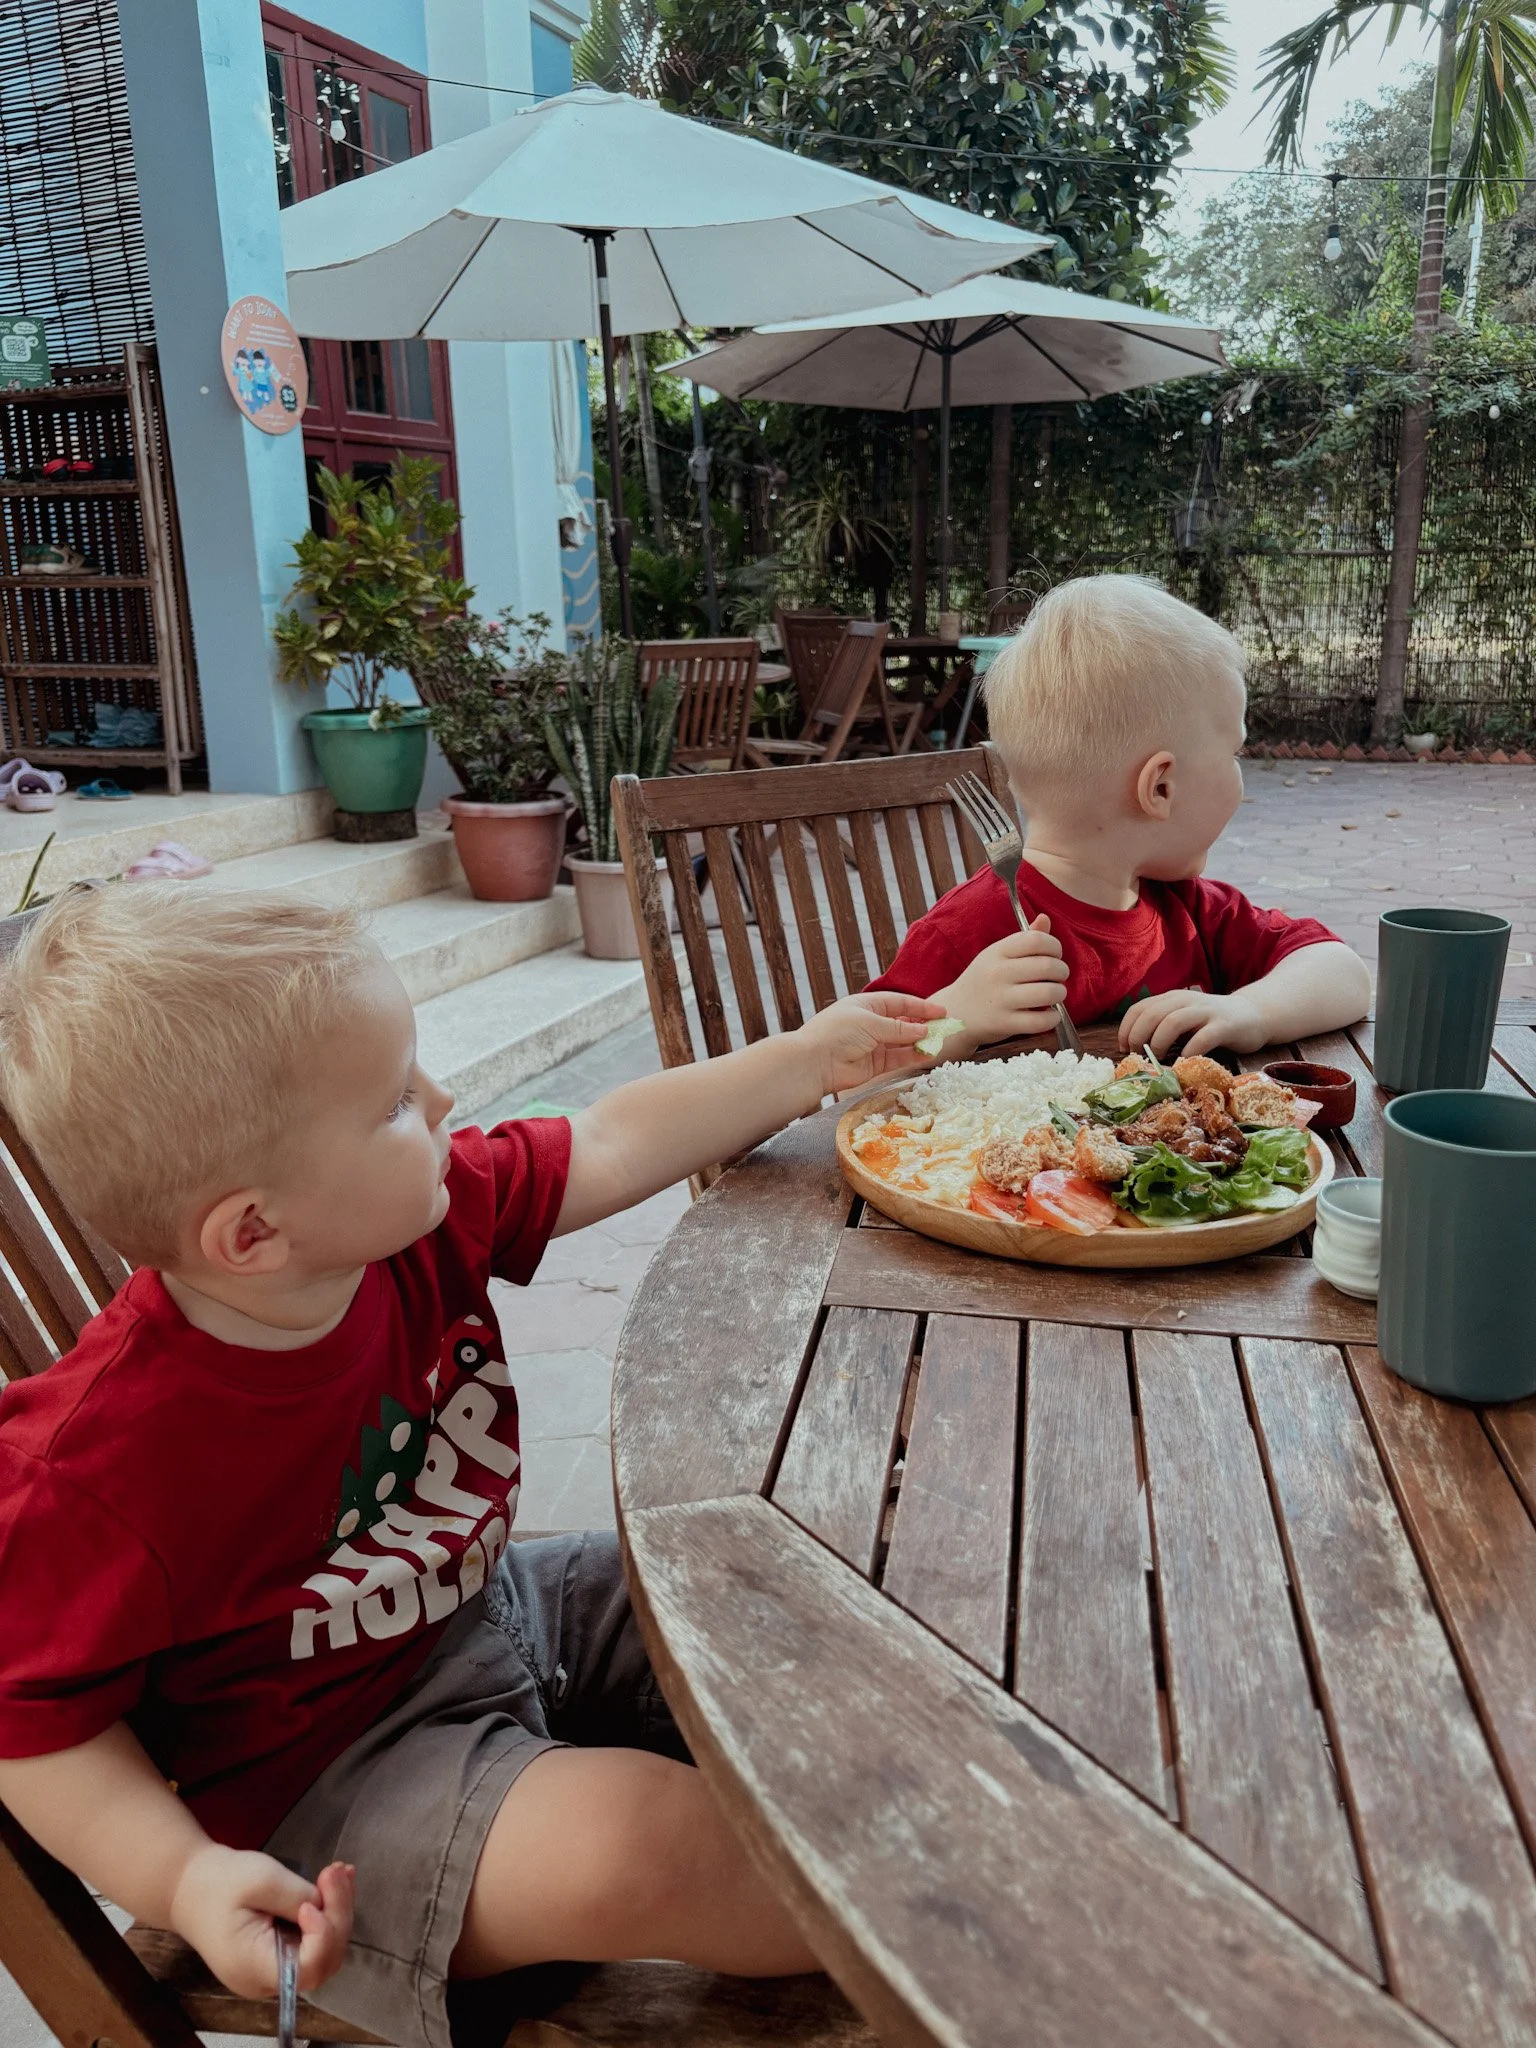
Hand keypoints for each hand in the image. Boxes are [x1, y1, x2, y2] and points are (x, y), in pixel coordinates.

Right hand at [170, 1842, 353, 1999]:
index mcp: (253, 1967)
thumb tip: (326, 1905)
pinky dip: (326, 1914)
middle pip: (322, 1961)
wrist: (187, 1887)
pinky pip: (310, 1942)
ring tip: (340, 1873)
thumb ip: (297, 1896)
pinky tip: (332, 1883)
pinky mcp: (277, 1955)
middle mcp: (265, 1979)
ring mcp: (272, 1970)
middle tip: (336, 1873)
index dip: (323, 1935)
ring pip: (322, 1952)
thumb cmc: (218, 1882)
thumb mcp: (260, 1879)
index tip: (312, 1902)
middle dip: (337, 1916)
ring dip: (337, 1912)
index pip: (307, 1968)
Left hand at [799, 991, 945, 1094]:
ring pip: (903, 1041)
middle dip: (924, 1025)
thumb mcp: (870, 1022)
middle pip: (903, 1022)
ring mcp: (873, 1044)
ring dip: (921, 1041)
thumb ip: (899, 1027)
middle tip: (946, 1028)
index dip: (921, 1006)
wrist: (814, 1062)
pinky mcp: (875, 1064)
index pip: (899, 1002)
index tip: (942, 1011)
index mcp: (867, 1005)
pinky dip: (913, 1056)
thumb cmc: (837, 1033)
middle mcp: (871, 1023)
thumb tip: (924, 1030)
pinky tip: (927, 1054)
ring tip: (940, 1042)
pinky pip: (898, 1058)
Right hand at [934, 915, 1068, 1049]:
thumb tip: (1045, 918)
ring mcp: (1000, 999)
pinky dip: (1053, 1018)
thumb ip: (1024, 939)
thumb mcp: (996, 955)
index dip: (1055, 946)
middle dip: (1061, 971)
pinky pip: (1040, 1021)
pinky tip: (1049, 1014)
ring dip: (1060, 994)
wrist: (955, 1013)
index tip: (1054, 955)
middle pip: (1047, 966)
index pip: (1037, 940)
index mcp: (997, 952)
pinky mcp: (1004, 1023)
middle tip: (1057, 977)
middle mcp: (997, 973)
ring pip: (1048, 993)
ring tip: (1055, 995)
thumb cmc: (982, 981)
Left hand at [1119, 987, 1266, 1058]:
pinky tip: (1185, 1062)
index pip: (1139, 1008)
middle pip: (1152, 1014)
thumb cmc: (1210, 1023)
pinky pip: (1202, 1038)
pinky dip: (1189, 1052)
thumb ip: (1161, 1027)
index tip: (1124, 1049)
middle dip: (1138, 1037)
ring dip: (1159, 1043)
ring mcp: (1205, 1012)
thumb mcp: (1182, 1019)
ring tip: (1158, 1059)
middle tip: (1139, 1057)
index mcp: (1171, 999)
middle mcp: (1186, 1001)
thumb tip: (1133, 1050)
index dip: (1126, 1029)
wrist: (1253, 1015)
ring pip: (1173, 1022)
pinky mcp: (1224, 1026)